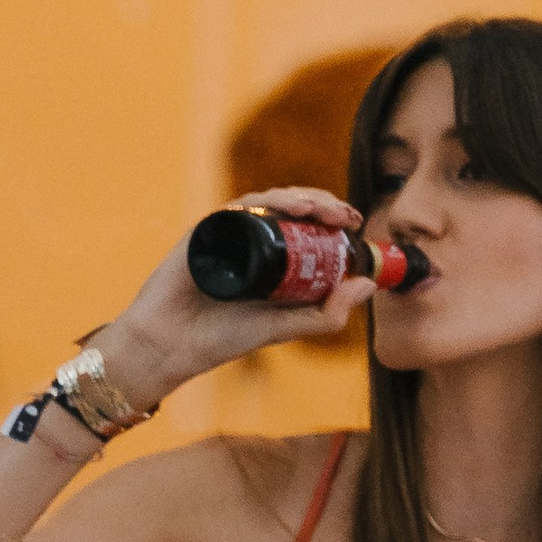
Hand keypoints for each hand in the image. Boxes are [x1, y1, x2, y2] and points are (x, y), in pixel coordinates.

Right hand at [96, 186, 372, 408]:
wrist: (173, 343)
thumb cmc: (223, 337)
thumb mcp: (285, 328)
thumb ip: (327, 314)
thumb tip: (368, 284)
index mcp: (274, 261)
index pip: (308, 229)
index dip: (333, 221)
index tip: (355, 225)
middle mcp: (254, 241)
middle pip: (293, 210)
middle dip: (324, 206)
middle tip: (345, 216)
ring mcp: (231, 232)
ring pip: (271, 202)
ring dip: (301, 198)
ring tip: (322, 210)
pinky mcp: (211, 227)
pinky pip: (242, 206)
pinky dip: (268, 202)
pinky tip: (289, 207)